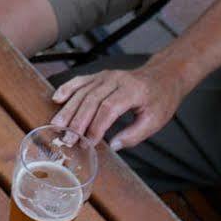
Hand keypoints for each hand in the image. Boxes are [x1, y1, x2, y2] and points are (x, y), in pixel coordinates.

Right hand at [50, 63, 187, 150]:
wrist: (163, 76)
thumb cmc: (160, 99)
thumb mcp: (155, 121)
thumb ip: (134, 135)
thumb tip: (112, 146)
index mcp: (133, 91)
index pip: (109, 109)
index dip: (96, 127)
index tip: (88, 143)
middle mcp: (116, 79)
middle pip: (91, 100)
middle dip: (77, 121)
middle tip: (67, 139)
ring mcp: (106, 75)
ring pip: (82, 92)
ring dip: (68, 109)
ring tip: (57, 125)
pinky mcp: (99, 75)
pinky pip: (80, 81)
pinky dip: (67, 88)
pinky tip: (57, 98)